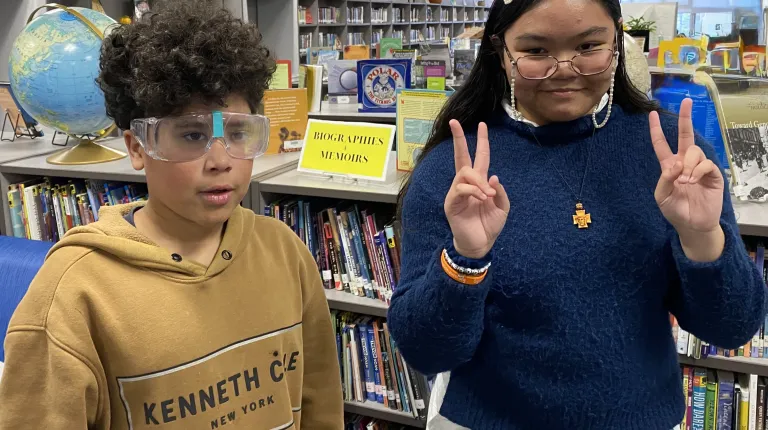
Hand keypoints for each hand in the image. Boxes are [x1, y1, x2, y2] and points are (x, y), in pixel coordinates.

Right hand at [444, 120, 509, 259]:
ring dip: (478, 181)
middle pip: (461, 156)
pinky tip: (481, 199)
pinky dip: (473, 191)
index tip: (482, 124)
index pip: (479, 157)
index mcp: (480, 182)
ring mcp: (457, 192)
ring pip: (465, 172)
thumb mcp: (503, 207)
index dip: (481, 141)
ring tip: (487, 195)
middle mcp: (467, 183)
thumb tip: (492, 176)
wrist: (480, 244)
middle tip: (454, 122)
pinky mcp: (452, 202)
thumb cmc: (489, 226)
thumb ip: (500, 191)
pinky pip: (461, 188)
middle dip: (458, 138)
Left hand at [649, 98, 724, 260]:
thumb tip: (676, 164)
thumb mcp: (661, 196)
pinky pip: (705, 164)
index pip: (662, 144)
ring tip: (685, 182)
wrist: (692, 225)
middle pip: (685, 136)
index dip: (656, 130)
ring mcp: (699, 167)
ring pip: (694, 152)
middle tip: (686, 101)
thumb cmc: (675, 211)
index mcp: (669, 166)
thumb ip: (665, 179)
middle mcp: (685, 163)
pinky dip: (697, 171)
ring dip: (688, 165)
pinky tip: (693, 181)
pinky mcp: (712, 174)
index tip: (652, 114)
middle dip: (685, 118)